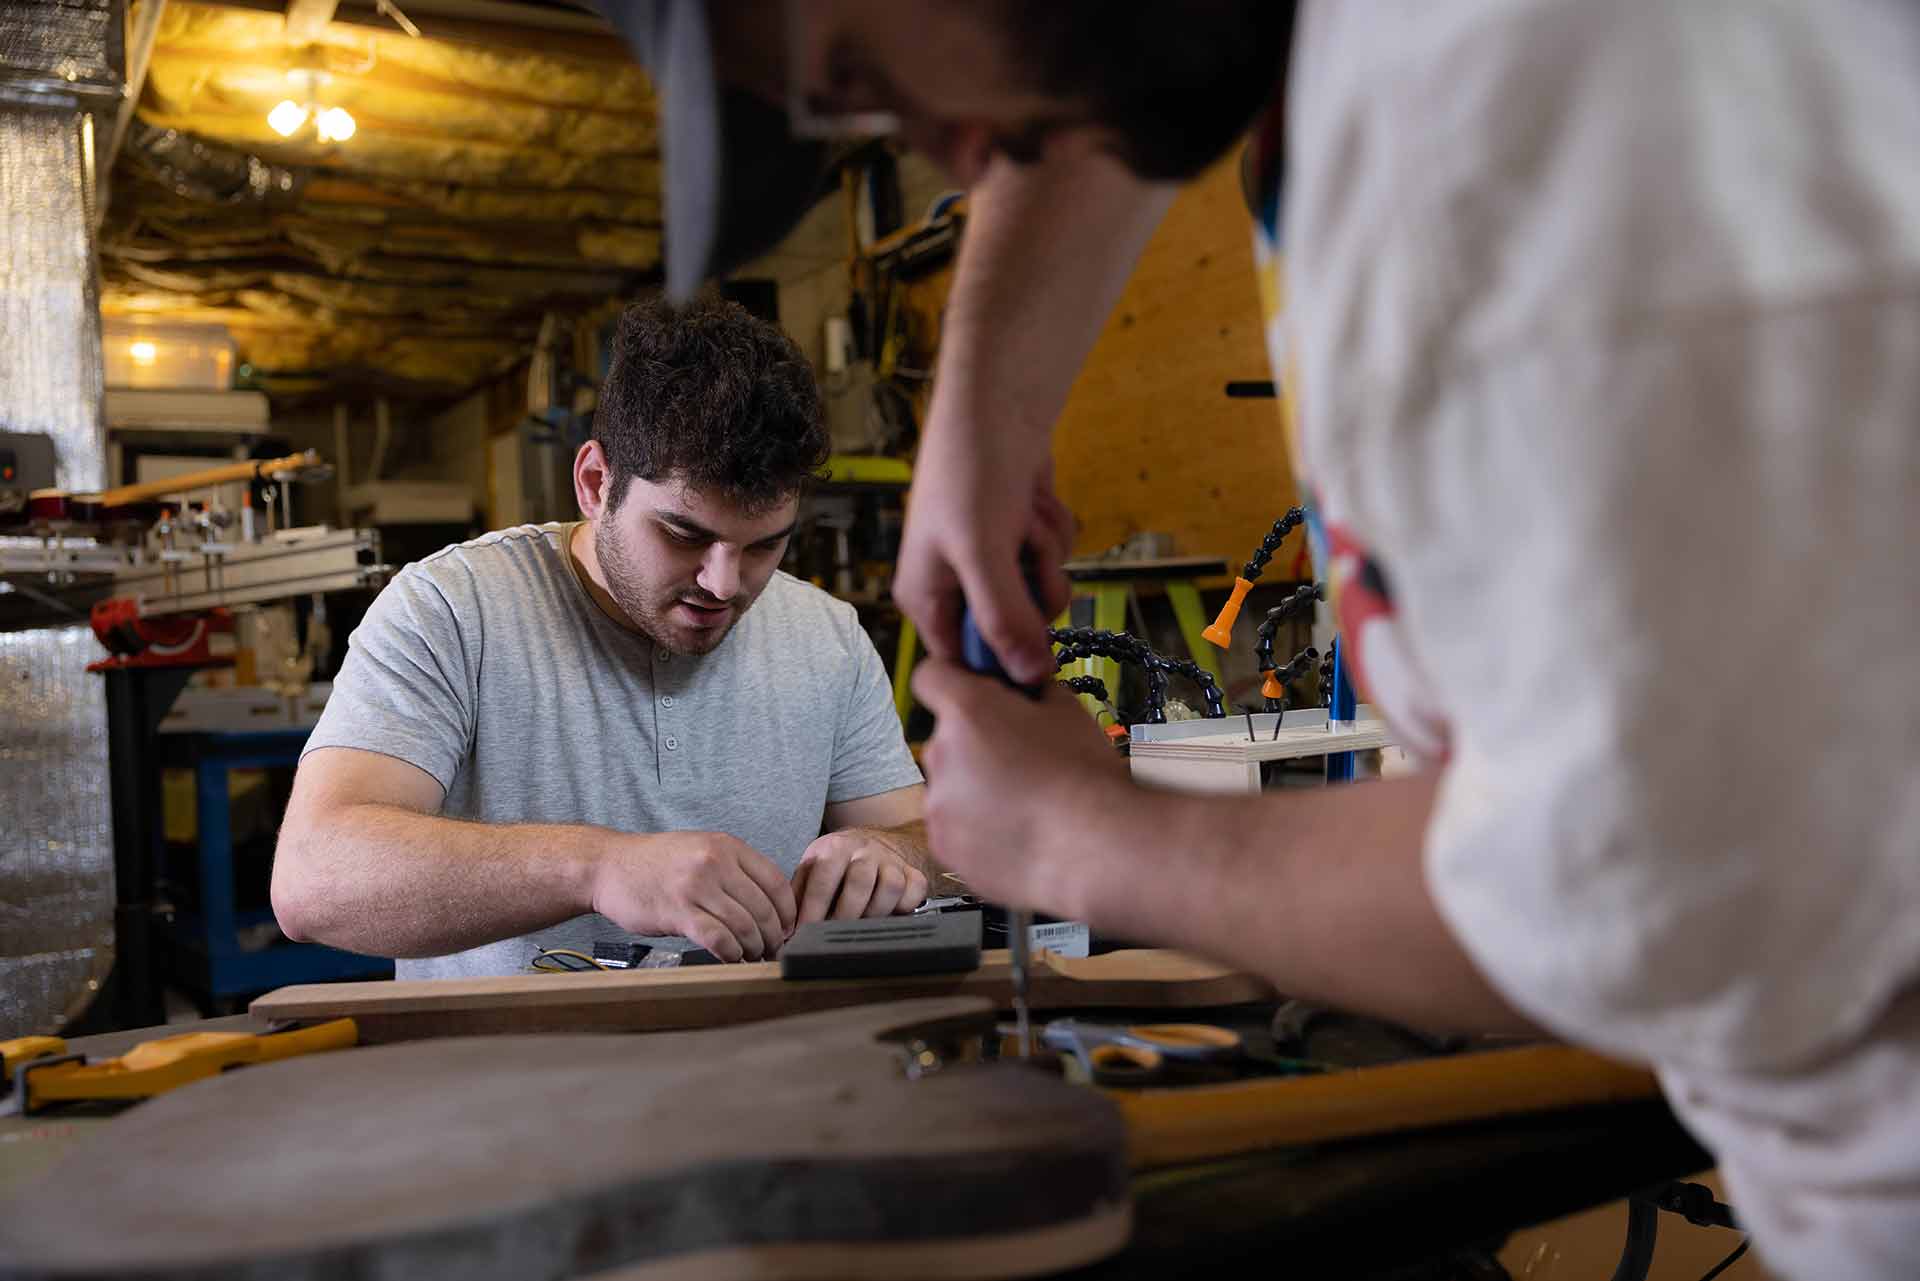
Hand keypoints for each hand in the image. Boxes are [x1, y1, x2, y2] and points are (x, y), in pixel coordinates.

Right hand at [590, 831, 797, 961]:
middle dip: (774, 936)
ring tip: (753, 956)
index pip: (776, 882)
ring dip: (753, 948)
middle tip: (773, 950)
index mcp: (727, 846)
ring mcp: (696, 887)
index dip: (788, 912)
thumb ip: (735, 870)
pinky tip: (731, 958)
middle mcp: (715, 863)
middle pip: (763, 909)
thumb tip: (771, 905)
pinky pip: (718, 939)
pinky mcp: (678, 912)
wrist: (609, 866)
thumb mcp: (701, 850)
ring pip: (744, 926)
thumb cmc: (657, 863)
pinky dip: (731, 954)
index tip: (788, 929)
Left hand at [793, 829, 931, 924]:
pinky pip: (916, 888)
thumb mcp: (811, 870)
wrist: (870, 844)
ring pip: (891, 885)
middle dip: (845, 914)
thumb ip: (797, 896)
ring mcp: (891, 860)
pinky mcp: (912, 871)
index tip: (805, 931)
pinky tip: (891, 915)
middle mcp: (865, 850)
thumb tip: (786, 930)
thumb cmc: (835, 864)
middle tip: (835, 933)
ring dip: (876, 911)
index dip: (814, 908)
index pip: (824, 877)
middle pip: (860, 881)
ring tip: (863, 925)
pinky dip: (906, 905)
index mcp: (836, 847)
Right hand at [894, 431, 1074, 684]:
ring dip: (1045, 552)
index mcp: (926, 596)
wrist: (1001, 401)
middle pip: (1013, 630)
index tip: (1035, 650)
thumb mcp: (984, 555)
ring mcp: (991, 560)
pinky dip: (1052, 529)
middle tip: (1022, 551)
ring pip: (1041, 591)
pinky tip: (1032, 499)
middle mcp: (955, 584)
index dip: (1002, 662)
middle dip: (1031, 589)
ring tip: (1023, 514)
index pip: (965, 661)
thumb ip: (1005, 620)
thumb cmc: (972, 471)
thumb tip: (1029, 677)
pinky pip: (1054, 558)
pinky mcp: (1021, 537)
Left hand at [911, 658, 1131, 914]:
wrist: (1094, 850)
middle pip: (946, 738)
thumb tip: (1026, 691)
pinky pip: (956, 828)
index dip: (955, 681)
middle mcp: (940, 755)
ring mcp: (939, 807)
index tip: (977, 692)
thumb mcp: (1068, 710)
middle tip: (1020, 758)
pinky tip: (1019, 832)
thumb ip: (1033, 691)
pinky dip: (979, 829)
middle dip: (976, 744)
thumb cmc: (1085, 779)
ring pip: (951, 786)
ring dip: (977, 789)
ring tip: (1025, 804)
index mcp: (966, 711)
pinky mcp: (946, 848)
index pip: (932, 677)